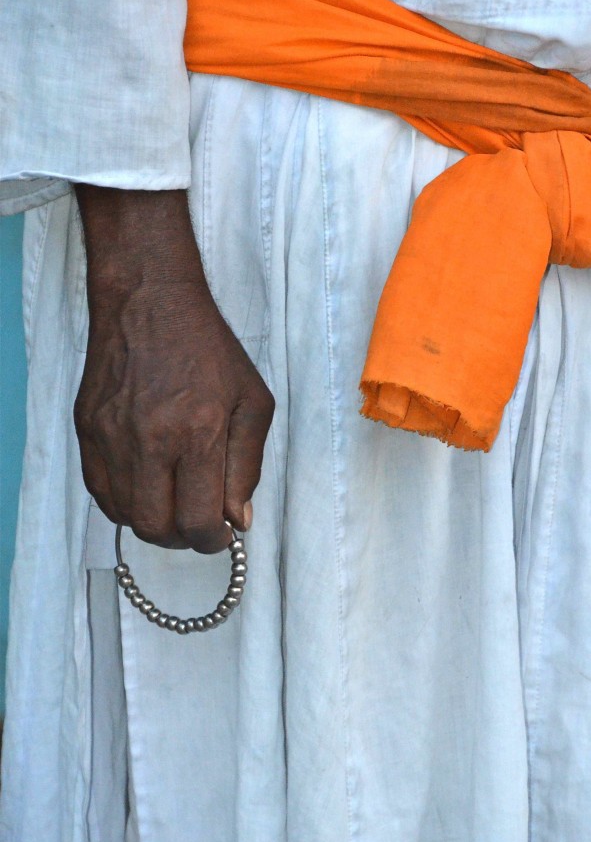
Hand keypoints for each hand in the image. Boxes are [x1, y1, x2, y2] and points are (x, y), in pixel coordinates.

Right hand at [73, 186, 273, 552]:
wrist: (149, 301)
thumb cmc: (209, 349)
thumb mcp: (253, 402)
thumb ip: (248, 466)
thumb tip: (237, 519)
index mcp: (196, 433)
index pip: (198, 521)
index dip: (214, 540)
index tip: (222, 533)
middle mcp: (148, 440)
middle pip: (157, 528)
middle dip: (183, 538)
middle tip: (199, 523)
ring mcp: (111, 437)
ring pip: (125, 516)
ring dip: (154, 523)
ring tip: (175, 503)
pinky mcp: (87, 430)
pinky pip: (100, 491)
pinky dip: (125, 503)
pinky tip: (147, 487)